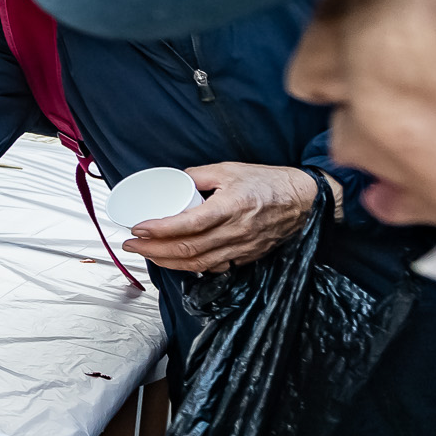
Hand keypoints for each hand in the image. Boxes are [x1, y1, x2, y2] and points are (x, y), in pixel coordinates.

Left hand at [123, 163, 317, 273]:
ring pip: (198, 263)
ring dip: (167, 261)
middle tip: (131, 244)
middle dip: (153, 249)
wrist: (304, 199)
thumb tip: (173, 180)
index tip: (137, 228)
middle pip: (188, 248)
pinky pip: (214, 267)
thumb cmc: (269, 182)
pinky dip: (191, 267)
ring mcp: (242, 247)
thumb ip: (199, 175)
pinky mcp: (247, 256)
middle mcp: (236, 231)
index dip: (158, 229)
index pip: (187, 225)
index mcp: (231, 207)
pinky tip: (174, 260)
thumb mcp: (230, 169)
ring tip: (146, 253)